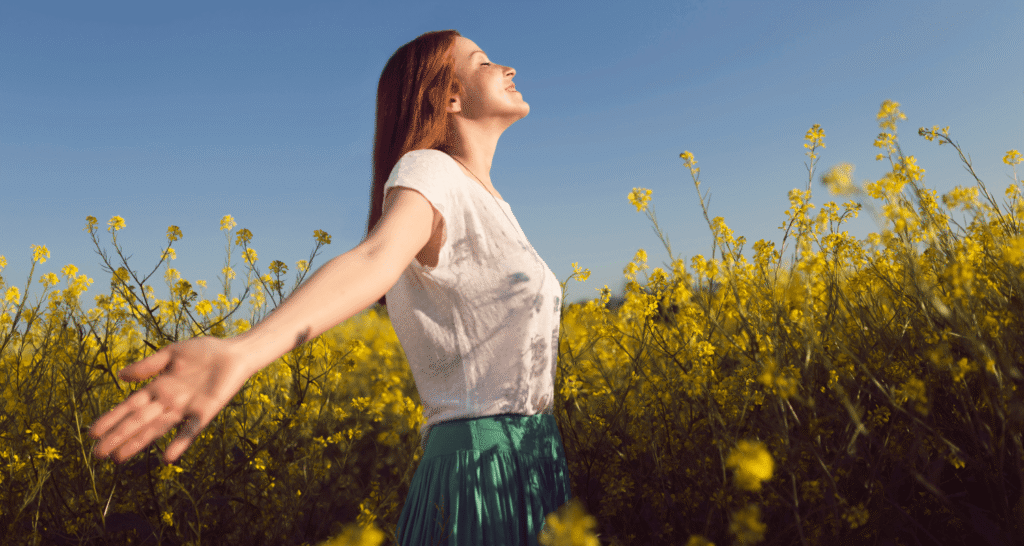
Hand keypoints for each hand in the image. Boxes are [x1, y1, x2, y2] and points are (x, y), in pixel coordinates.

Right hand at [89, 336, 249, 463]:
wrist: (234, 353)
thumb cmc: (204, 352)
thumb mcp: (171, 354)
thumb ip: (147, 366)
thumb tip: (120, 376)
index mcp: (158, 388)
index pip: (129, 406)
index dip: (112, 419)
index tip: (92, 433)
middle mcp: (169, 402)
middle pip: (139, 421)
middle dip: (119, 437)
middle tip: (98, 455)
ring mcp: (186, 409)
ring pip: (157, 429)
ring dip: (139, 443)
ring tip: (119, 458)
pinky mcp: (205, 412)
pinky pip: (191, 430)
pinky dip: (180, 443)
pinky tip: (167, 458)